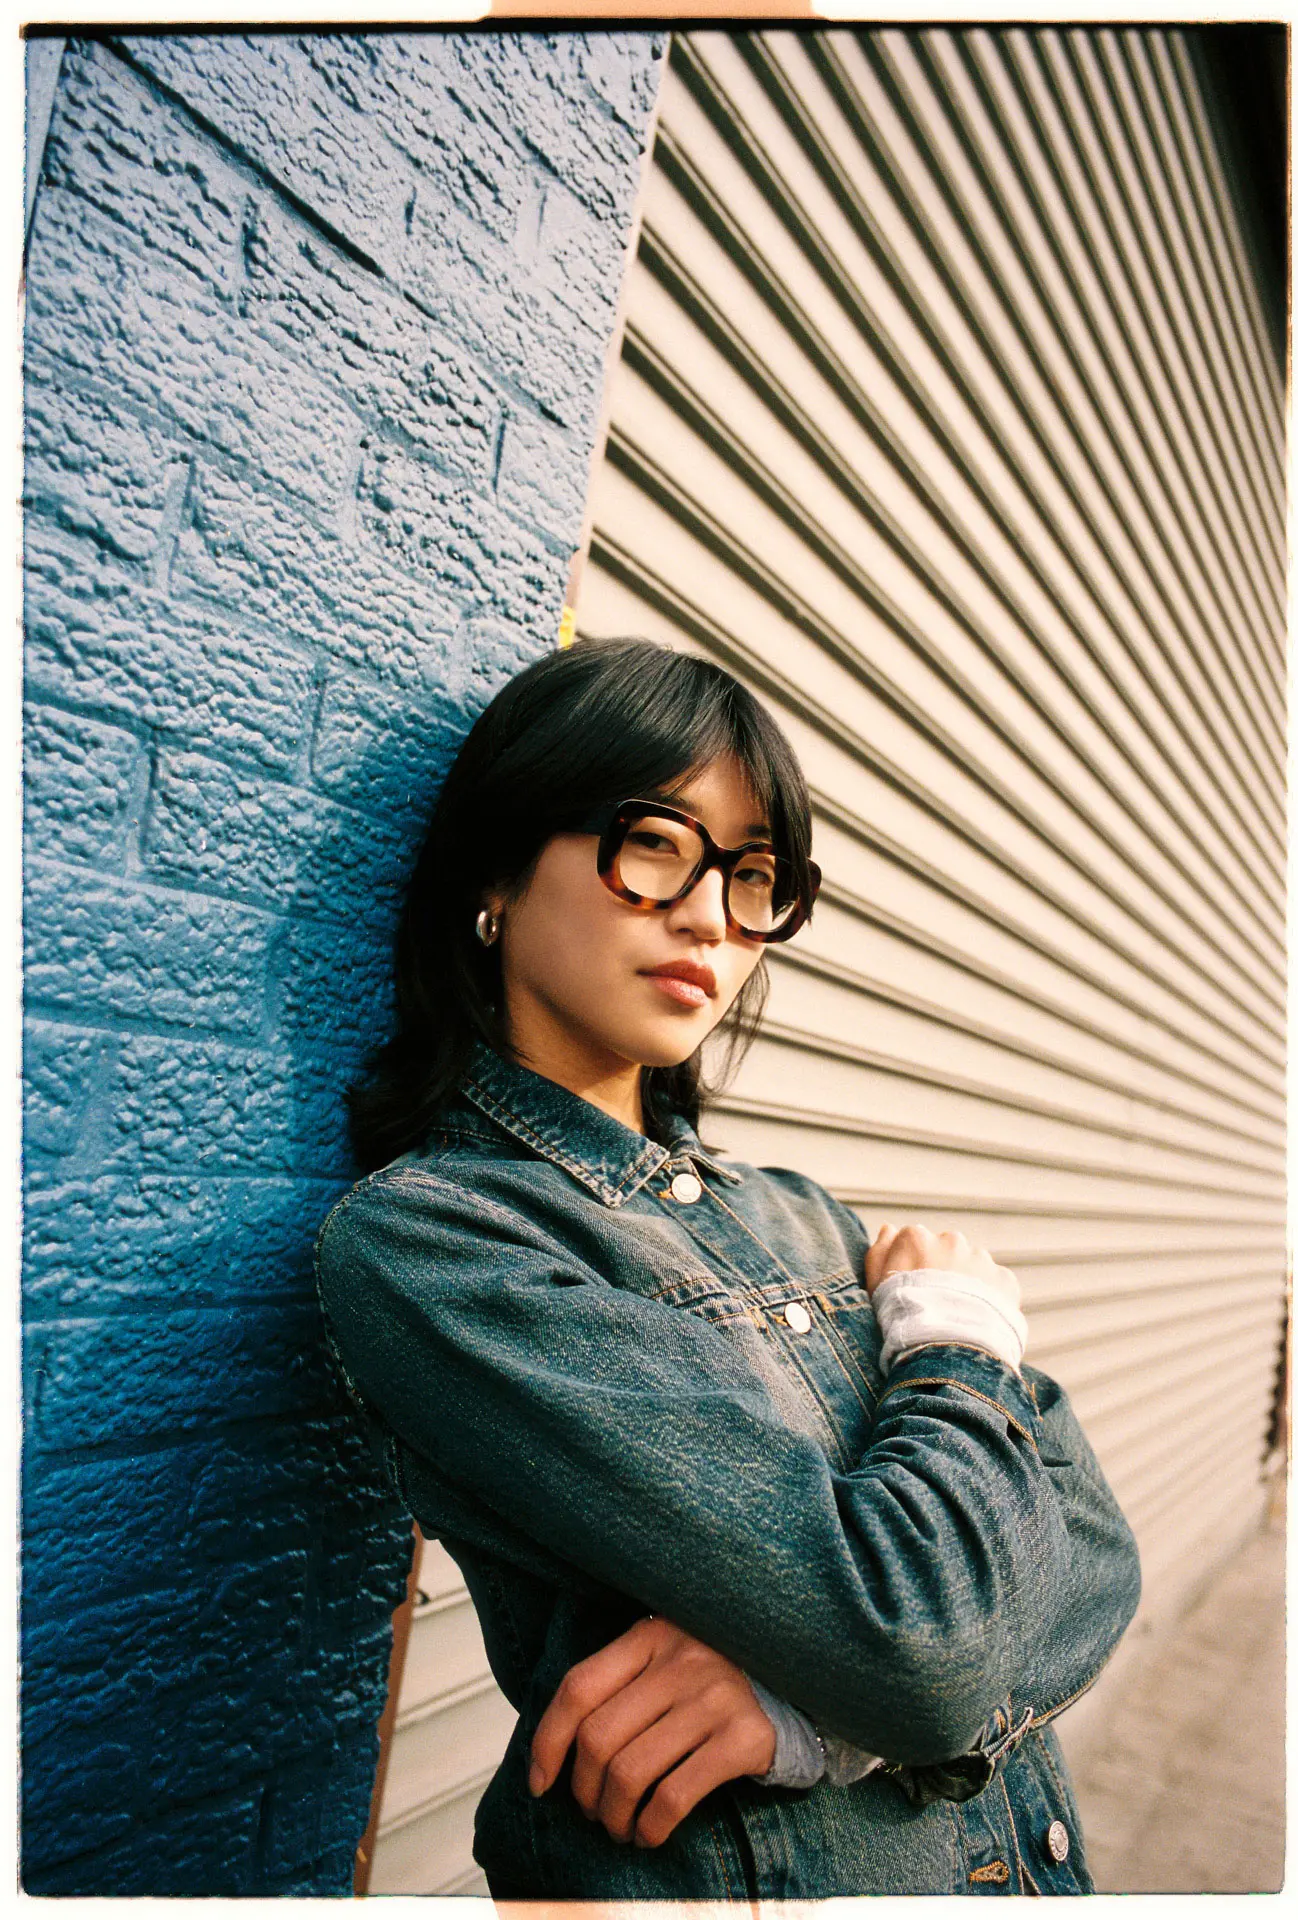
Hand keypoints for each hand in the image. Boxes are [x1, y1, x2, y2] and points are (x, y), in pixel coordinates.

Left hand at [528, 1614, 776, 1847]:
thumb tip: (549, 1751)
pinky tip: (650, 1833)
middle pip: (599, 1738)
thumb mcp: (660, 1663)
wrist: (791, 1684)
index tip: (540, 1783)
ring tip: (619, 1827)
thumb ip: (615, 1687)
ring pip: (631, 1772)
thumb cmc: (705, 1684)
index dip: (547, 1741)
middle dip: (584, 1791)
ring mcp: (715, 1696)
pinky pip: (674, 1796)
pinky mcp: (743, 1736)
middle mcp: (681, 1659)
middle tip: (593, 1812)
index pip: (578, 1688)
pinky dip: (651, 1826)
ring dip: (615, 1816)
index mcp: (650, 1636)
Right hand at [865, 1221, 1020, 1315]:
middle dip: (943, 1270)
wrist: (945, 1350)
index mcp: (917, 1238)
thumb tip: (889, 1229)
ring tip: (958, 1314)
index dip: (912, 1267)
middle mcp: (951, 1240)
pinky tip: (977, 1319)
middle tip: (937, 1302)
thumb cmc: (903, 1317)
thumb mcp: (877, 1286)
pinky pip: (996, 1284)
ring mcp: (981, 1259)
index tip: (912, 1290)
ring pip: (973, 1265)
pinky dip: (990, 1298)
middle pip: (946, 1250)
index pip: (914, 1242)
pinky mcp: (1004, 1279)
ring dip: (967, 1282)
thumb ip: (879, 1252)